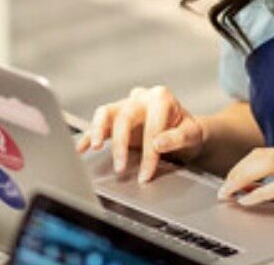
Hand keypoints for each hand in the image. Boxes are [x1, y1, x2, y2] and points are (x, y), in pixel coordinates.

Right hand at [75, 86, 206, 181]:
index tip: (146, 174)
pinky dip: (88, 135)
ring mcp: (126, 106)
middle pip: (125, 117)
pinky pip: (98, 124)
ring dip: (98, 130)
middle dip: (121, 144)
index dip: (148, 153)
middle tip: (120, 167)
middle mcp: (141, 98)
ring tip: (94, 146)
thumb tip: (158, 142)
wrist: (183, 131)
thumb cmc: (188, 131)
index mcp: (161, 98)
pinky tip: (81, 148)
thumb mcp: (192, 134)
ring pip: (106, 112)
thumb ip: (178, 137)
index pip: (152, 127)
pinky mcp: (115, 118)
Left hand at [217, 138, 273, 237]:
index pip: (263, 152)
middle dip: (236, 172)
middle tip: (223, 190)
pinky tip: (248, 201)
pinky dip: (259, 193)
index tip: (227, 182)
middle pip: (260, 155)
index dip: (240, 167)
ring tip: (230, 194)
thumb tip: (244, 186)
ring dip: (242, 180)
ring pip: (266, 164)